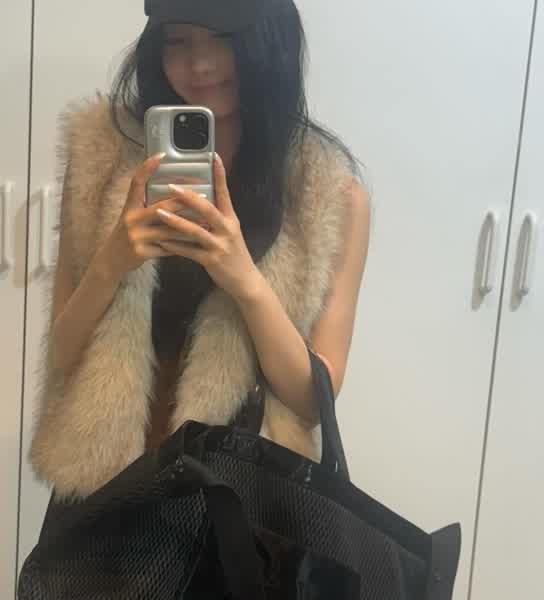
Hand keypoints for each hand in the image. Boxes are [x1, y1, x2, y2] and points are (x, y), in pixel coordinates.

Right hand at [96, 152, 198, 280]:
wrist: (112, 260)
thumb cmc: (128, 235)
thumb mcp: (133, 217)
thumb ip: (148, 206)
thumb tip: (173, 194)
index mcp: (129, 207)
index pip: (137, 183)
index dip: (147, 168)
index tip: (161, 154)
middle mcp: (131, 219)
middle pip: (161, 207)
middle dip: (184, 202)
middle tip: (204, 195)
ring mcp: (136, 236)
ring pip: (169, 230)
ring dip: (190, 226)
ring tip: (207, 221)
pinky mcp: (142, 252)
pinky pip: (168, 248)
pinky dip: (183, 245)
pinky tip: (197, 242)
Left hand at [155, 153, 261, 302]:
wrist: (244, 279)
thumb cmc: (234, 253)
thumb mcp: (230, 232)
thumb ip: (217, 217)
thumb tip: (200, 202)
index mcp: (231, 219)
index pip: (225, 192)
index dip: (219, 174)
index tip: (213, 156)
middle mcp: (227, 229)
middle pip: (207, 209)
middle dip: (188, 197)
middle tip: (171, 185)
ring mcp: (219, 245)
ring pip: (195, 230)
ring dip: (175, 221)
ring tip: (158, 212)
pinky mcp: (212, 260)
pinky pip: (190, 252)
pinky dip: (175, 246)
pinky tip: (162, 242)